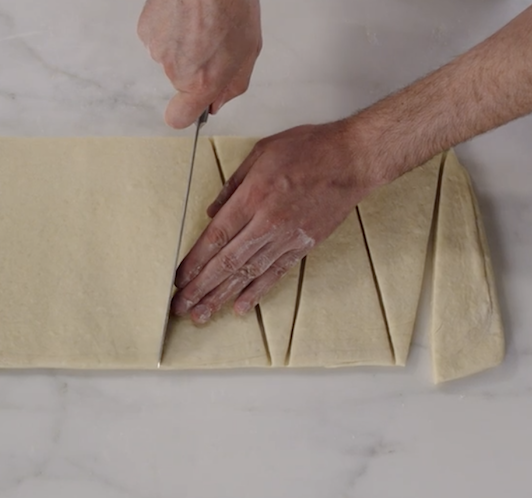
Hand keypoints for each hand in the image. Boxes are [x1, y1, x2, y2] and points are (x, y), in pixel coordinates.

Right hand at [137, 0, 261, 128]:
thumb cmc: (231, 5)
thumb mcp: (249, 51)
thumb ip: (233, 85)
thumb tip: (217, 104)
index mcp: (202, 82)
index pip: (178, 118)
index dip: (186, 113)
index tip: (193, 106)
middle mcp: (175, 71)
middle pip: (182, 82)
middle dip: (196, 67)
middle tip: (214, 40)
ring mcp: (157, 50)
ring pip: (171, 57)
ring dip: (184, 45)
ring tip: (202, 21)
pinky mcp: (146, 31)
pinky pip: (159, 38)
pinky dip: (170, 29)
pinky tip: (185, 13)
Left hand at [171, 122, 377, 323]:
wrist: (353, 160)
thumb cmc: (309, 148)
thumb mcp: (261, 152)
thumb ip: (233, 184)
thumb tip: (212, 212)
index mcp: (253, 196)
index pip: (216, 237)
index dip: (194, 262)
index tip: (178, 280)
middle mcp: (268, 221)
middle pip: (227, 262)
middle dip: (201, 288)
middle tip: (181, 307)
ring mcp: (287, 237)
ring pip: (248, 274)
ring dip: (222, 297)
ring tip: (202, 315)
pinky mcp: (303, 246)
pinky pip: (275, 274)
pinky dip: (256, 293)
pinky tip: (239, 308)